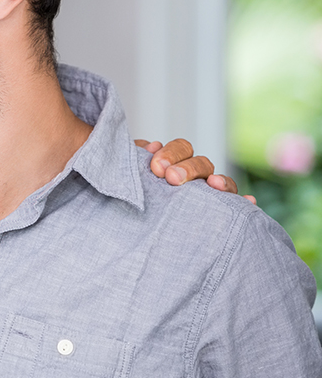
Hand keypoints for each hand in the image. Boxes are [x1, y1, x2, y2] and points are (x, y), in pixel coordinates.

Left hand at [135, 138, 255, 203]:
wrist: (130, 231)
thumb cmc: (129, 197)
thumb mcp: (129, 176)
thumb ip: (135, 159)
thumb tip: (152, 145)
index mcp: (175, 163)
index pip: (182, 149)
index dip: (172, 153)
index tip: (156, 167)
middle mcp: (194, 176)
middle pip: (202, 163)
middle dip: (189, 168)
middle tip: (172, 178)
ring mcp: (207, 194)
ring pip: (220, 182)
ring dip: (220, 181)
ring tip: (213, 184)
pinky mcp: (216, 214)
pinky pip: (235, 207)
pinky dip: (242, 203)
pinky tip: (248, 202)